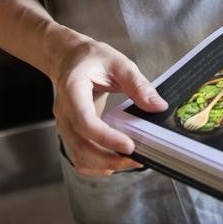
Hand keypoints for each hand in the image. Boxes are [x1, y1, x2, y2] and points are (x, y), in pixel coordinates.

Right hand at [51, 32, 167, 176]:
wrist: (70, 59)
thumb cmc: (92, 58)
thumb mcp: (118, 63)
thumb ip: (138, 84)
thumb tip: (158, 106)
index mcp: (72, 89)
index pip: (84, 121)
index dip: (106, 137)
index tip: (129, 145)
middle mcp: (64, 111)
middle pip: (80, 145)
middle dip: (109, 158)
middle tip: (136, 159)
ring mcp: (65, 125)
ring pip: (78, 156)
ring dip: (104, 164)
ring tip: (130, 161)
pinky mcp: (71, 133)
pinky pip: (79, 157)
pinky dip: (97, 165)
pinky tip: (116, 160)